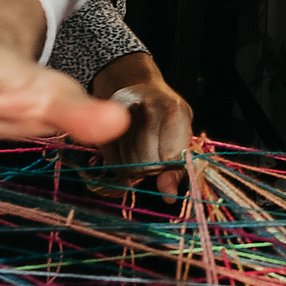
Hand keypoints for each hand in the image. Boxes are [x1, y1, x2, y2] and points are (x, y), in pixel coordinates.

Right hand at [90, 53, 196, 198]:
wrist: (140, 89)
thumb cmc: (167, 113)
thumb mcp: (183, 131)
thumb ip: (179, 165)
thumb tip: (168, 196)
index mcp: (173, 110)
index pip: (171, 158)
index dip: (170, 166)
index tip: (170, 160)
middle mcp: (145, 110)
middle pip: (147, 164)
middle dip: (153, 167)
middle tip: (156, 153)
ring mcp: (120, 116)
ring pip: (129, 166)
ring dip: (137, 167)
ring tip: (143, 151)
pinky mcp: (102, 125)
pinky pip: (111, 162)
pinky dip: (121, 164)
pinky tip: (128, 151)